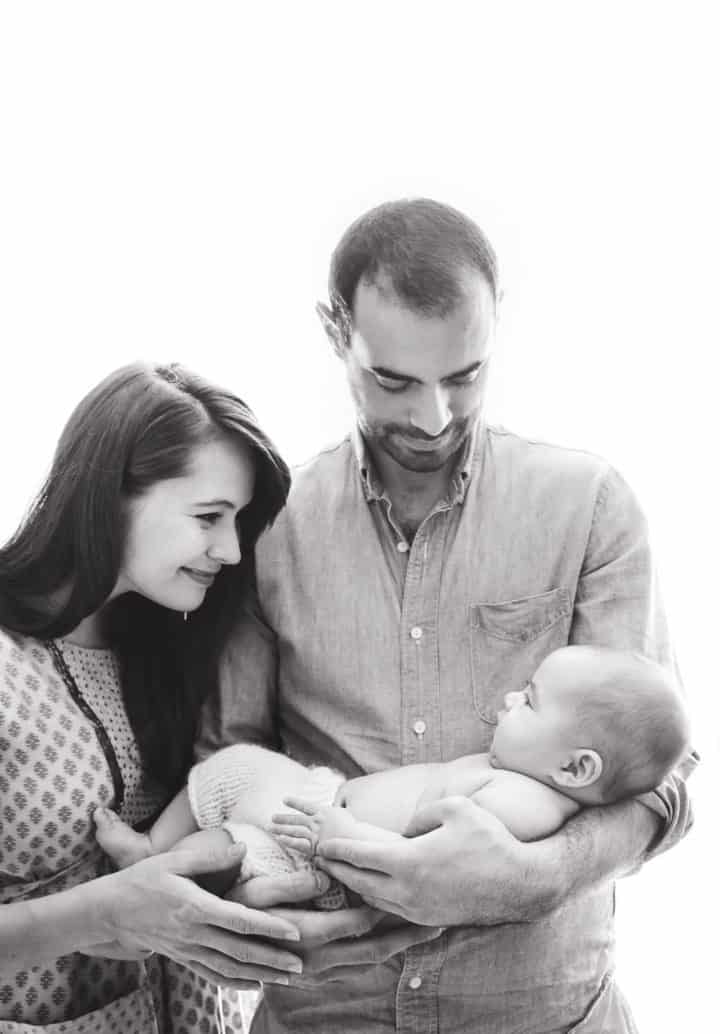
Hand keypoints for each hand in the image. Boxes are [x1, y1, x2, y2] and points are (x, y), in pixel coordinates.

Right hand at [95, 841, 304, 987]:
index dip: (268, 927)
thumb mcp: (174, 859)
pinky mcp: (181, 958)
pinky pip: (212, 974)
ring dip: (260, 975)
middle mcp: (193, 934)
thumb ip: (210, 856)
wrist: (108, 910)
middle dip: (272, 959)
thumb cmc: (142, 879)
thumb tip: (243, 848)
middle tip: (301, 965)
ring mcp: (187, 950)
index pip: (239, 920)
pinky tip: (255, 985)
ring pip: (229, 968)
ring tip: (287, 978)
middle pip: (240, 951)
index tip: (294, 931)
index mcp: (194, 907)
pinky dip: (235, 982)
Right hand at [231, 870, 442, 987]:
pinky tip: (392, 944)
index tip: (416, 894)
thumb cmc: (235, 907)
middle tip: (440, 925)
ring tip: (426, 933)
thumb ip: (293, 886)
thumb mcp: (258, 891)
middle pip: (374, 950)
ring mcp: (316, 971)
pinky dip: (378, 955)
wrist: (216, 943)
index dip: (389, 909)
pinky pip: (355, 967)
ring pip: (367, 963)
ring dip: (398, 948)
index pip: (358, 923)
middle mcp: (316, 959)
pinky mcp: (315, 975)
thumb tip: (327, 877)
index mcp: (307, 934)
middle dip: (409, 937)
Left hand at [315, 796, 557, 925]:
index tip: (320, 845)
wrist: (521, 883)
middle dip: (337, 869)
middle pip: (360, 881)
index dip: (337, 849)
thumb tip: (405, 829)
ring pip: (375, 898)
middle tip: (319, 859)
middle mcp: (409, 890)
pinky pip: (393, 908)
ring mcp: (419, 908)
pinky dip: (377, 897)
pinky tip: (374, 887)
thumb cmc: (489, 840)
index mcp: (409, 861)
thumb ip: (420, 814)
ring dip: (356, 885)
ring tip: (342, 872)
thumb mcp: (454, 808)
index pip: (360, 856)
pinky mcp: (430, 918)